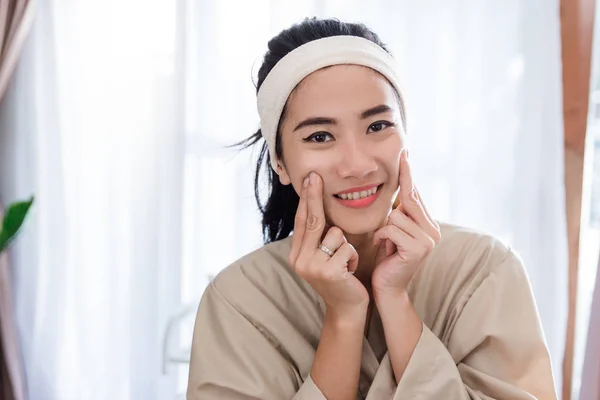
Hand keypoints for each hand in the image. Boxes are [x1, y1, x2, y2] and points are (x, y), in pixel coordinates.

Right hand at [289, 172, 369, 318]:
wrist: (347, 310)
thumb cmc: (340, 278)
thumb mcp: (324, 257)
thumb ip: (318, 238)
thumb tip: (316, 208)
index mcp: (297, 254)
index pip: (302, 221)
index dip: (306, 199)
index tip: (310, 179)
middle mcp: (300, 260)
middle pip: (312, 221)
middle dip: (314, 196)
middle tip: (315, 176)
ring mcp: (312, 267)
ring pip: (336, 234)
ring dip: (347, 246)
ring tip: (346, 263)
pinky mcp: (328, 272)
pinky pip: (347, 248)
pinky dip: (353, 257)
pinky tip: (350, 271)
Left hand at [371, 149, 440, 297]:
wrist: (388, 289)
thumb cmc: (387, 259)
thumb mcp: (394, 231)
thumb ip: (401, 214)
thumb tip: (402, 188)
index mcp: (429, 225)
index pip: (417, 194)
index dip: (409, 174)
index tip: (405, 155)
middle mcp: (433, 231)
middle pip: (410, 199)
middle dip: (400, 188)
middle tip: (399, 166)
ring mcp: (428, 240)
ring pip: (396, 214)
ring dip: (384, 227)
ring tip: (384, 241)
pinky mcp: (418, 249)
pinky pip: (391, 228)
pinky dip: (381, 236)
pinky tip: (381, 246)